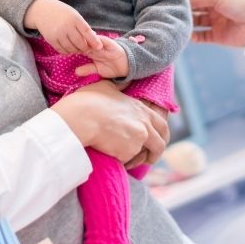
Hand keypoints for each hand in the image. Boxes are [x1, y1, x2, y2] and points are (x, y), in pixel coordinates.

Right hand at [24, 0, 102, 54]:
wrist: (42, 11)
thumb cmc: (63, 13)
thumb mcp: (75, 15)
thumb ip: (83, 27)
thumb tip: (95, 39)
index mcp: (75, 19)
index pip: (87, 32)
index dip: (94, 41)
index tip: (99, 47)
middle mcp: (66, 27)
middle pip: (80, 43)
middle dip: (85, 48)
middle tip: (88, 48)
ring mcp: (58, 34)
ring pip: (71, 49)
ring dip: (77, 50)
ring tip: (78, 48)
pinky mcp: (51, 40)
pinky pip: (62, 50)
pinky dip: (67, 51)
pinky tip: (70, 48)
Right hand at [52, 81, 167, 164]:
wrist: (81, 118)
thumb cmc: (90, 100)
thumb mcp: (107, 86)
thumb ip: (120, 87)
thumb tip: (123, 82)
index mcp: (142, 111)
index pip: (162, 125)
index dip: (162, 134)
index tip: (157, 140)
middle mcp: (144, 127)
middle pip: (160, 145)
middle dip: (156, 154)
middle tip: (149, 158)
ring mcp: (137, 141)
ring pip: (141, 156)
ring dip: (135, 159)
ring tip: (121, 155)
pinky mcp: (127, 154)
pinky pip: (126, 161)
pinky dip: (120, 160)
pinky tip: (109, 153)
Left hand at [74, 35, 128, 78]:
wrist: (126, 67)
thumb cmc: (112, 67)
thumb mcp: (97, 69)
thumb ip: (87, 69)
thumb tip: (75, 71)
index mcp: (92, 52)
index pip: (80, 47)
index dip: (73, 47)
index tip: (65, 46)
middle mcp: (96, 47)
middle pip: (84, 41)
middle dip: (77, 40)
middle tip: (69, 38)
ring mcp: (103, 44)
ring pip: (92, 39)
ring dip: (86, 39)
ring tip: (79, 38)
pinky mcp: (110, 43)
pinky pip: (103, 40)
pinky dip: (98, 40)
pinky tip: (93, 41)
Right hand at [186, 0, 244, 47]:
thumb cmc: (241, 3)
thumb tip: (182, 2)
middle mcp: (214, 5)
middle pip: (193, 6)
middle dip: (184, 9)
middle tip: (175, 13)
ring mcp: (215, 20)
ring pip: (195, 21)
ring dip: (188, 23)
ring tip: (181, 25)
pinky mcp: (217, 35)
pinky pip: (201, 36)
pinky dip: (193, 36)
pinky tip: (189, 36)